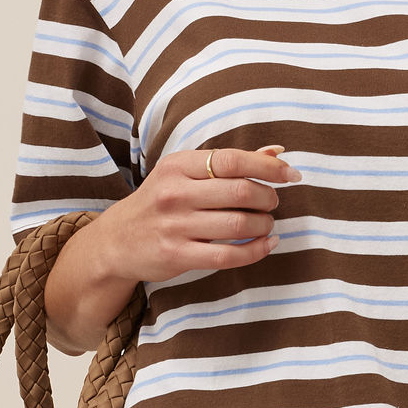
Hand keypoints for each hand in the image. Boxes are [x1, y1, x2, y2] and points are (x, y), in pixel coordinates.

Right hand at [94, 142, 301, 289]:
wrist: (116, 240)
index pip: (233, 159)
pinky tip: (266, 244)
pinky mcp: (177, 256)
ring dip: (264, 225)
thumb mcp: (184, 173)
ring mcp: (175, 226)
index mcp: (178, 165)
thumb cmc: (160, 202)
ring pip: (239, 225)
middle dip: (269, 198)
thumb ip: (229, 163)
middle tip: (272, 202)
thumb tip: (277, 151)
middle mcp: (175, 193)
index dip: (269, 167)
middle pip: (241, 192)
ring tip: (266, 224)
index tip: (291, 174)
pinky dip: (256, 251)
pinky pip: (229, 256)